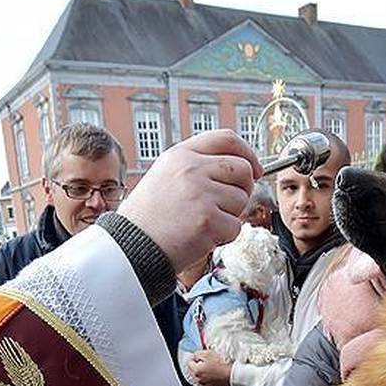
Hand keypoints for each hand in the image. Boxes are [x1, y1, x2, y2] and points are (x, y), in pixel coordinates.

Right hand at [118, 130, 260, 271]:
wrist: (130, 247)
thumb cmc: (148, 217)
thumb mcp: (165, 176)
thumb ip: (197, 167)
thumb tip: (238, 169)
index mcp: (181, 155)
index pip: (227, 138)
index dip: (247, 153)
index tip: (254, 168)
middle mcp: (192, 169)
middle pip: (242, 169)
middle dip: (242, 189)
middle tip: (226, 206)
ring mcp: (201, 194)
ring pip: (241, 200)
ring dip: (229, 216)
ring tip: (202, 223)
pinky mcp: (208, 220)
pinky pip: (235, 227)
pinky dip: (223, 236)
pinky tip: (201, 237)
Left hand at [187, 350, 232, 385]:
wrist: (233, 374)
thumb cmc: (222, 365)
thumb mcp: (208, 353)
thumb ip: (198, 353)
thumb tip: (195, 355)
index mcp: (196, 371)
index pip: (189, 362)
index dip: (194, 357)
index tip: (199, 356)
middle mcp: (198, 379)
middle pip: (193, 370)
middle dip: (197, 365)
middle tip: (206, 360)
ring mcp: (204, 384)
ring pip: (198, 376)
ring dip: (202, 371)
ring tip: (211, 367)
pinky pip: (205, 381)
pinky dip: (207, 377)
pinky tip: (213, 373)